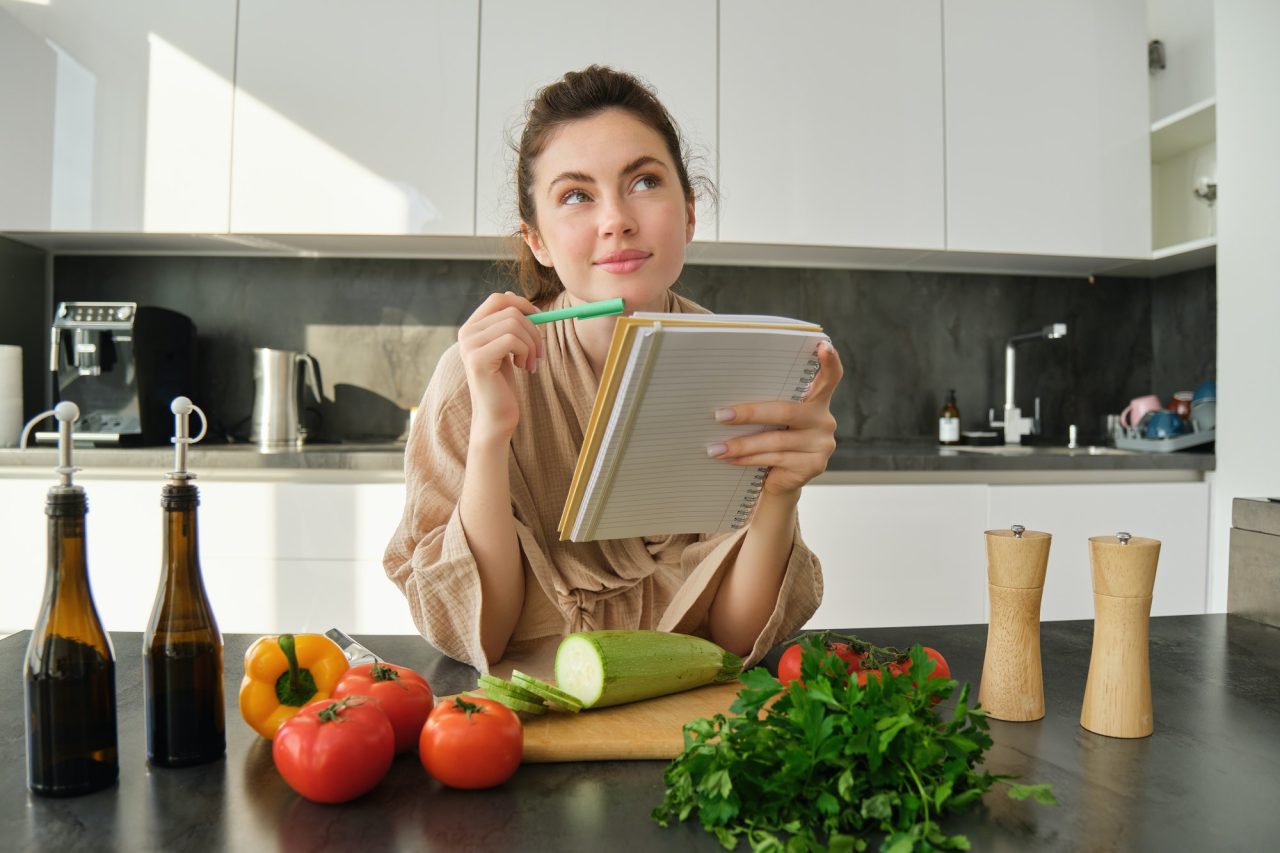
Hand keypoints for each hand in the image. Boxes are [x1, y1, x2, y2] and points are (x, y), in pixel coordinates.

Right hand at [457, 291, 543, 440]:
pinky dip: (526, 352)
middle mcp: (466, 333)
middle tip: (538, 352)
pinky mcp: (477, 359)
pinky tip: (524, 368)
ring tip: (530, 363)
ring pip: (514, 324)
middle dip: (533, 329)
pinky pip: (512, 340)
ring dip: (532, 344)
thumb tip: (511, 294)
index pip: (497, 299)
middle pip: (510, 311)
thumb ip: (505, 324)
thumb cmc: (503, 383)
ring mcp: (469, 345)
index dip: (522, 303)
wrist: (496, 416)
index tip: (539, 319)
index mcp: (471, 327)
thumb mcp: (505, 348)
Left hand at [708, 341, 841, 496]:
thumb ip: (765, 403)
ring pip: (776, 440)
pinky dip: (749, 459)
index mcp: (816, 400)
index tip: (824, 345)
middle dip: (750, 413)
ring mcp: (822, 444)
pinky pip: (776, 459)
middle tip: (720, 415)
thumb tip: (725, 397)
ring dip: (742, 444)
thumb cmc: (770, 440)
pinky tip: (731, 459)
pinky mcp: (815, 465)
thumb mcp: (770, 420)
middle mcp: (824, 420)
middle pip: (787, 411)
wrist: (777, 481)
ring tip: (716, 448)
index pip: (829, 377)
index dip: (829, 361)